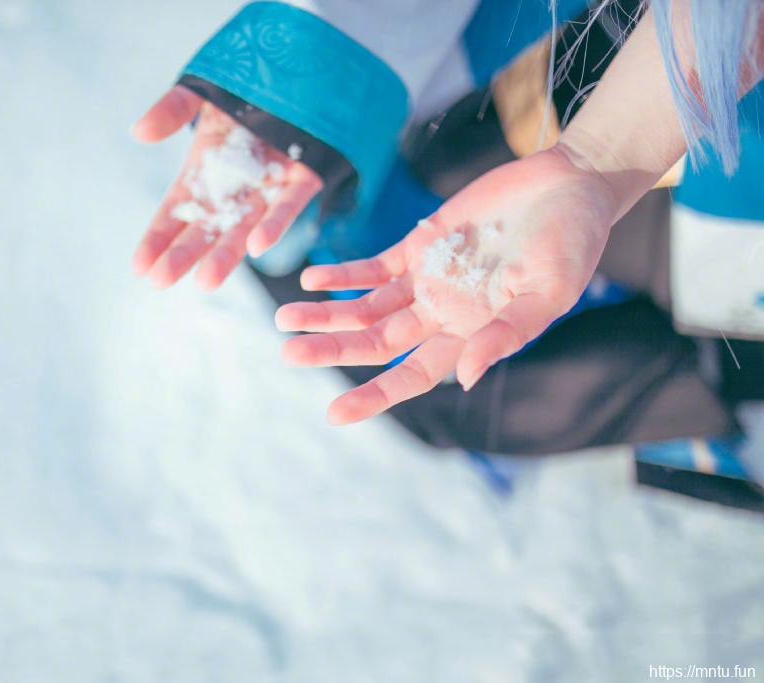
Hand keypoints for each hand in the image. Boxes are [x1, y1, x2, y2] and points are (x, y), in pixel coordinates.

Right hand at [131, 86, 322, 290]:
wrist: (299, 69)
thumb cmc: (246, 84)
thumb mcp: (201, 93)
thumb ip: (171, 111)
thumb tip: (138, 133)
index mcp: (205, 171)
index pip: (176, 212)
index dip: (158, 238)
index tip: (140, 268)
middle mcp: (235, 187)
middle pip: (206, 228)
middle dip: (184, 255)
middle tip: (161, 282)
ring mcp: (268, 188)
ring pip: (244, 228)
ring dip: (225, 255)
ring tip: (205, 282)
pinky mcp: (303, 179)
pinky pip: (287, 207)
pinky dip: (273, 226)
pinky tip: (257, 246)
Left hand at [274, 146, 619, 424]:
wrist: (570, 184)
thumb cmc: (573, 243)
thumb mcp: (550, 291)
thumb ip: (508, 333)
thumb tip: (467, 379)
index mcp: (470, 335)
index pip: (412, 375)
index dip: (374, 396)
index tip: (334, 413)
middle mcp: (440, 314)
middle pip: (375, 342)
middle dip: (333, 349)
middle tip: (289, 351)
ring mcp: (426, 279)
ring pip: (364, 306)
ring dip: (326, 313)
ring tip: (283, 319)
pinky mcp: (419, 243)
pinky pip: (371, 267)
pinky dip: (342, 274)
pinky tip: (312, 279)